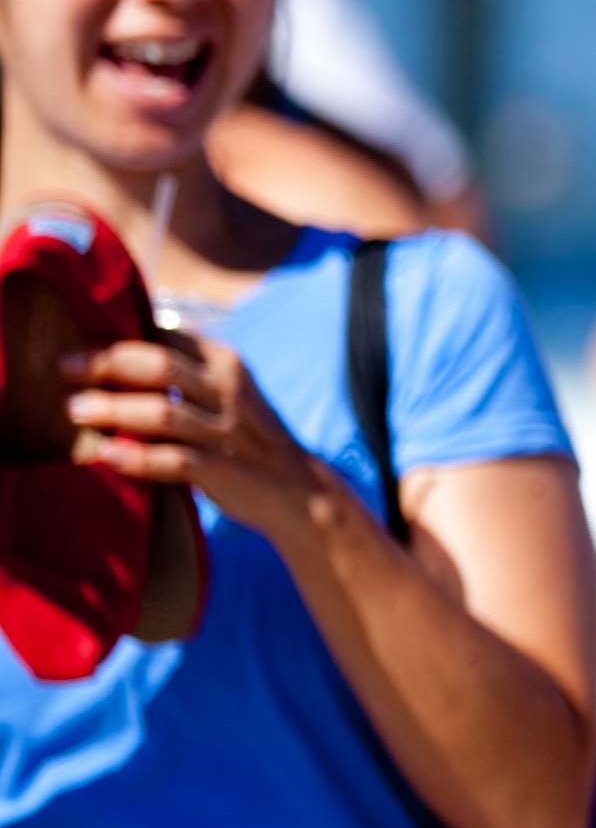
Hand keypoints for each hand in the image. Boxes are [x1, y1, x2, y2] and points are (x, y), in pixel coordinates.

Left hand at [67, 334, 329, 539]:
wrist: (298, 490)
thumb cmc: (246, 437)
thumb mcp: (227, 392)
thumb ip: (184, 373)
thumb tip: (112, 357)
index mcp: (226, 364)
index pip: (168, 338)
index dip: (120, 338)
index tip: (80, 345)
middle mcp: (228, 392)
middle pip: (161, 365)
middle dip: (107, 364)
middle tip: (65, 368)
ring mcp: (227, 432)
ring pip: (162, 413)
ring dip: (114, 409)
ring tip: (76, 410)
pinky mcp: (223, 470)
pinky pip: (173, 461)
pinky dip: (136, 458)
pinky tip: (105, 455)